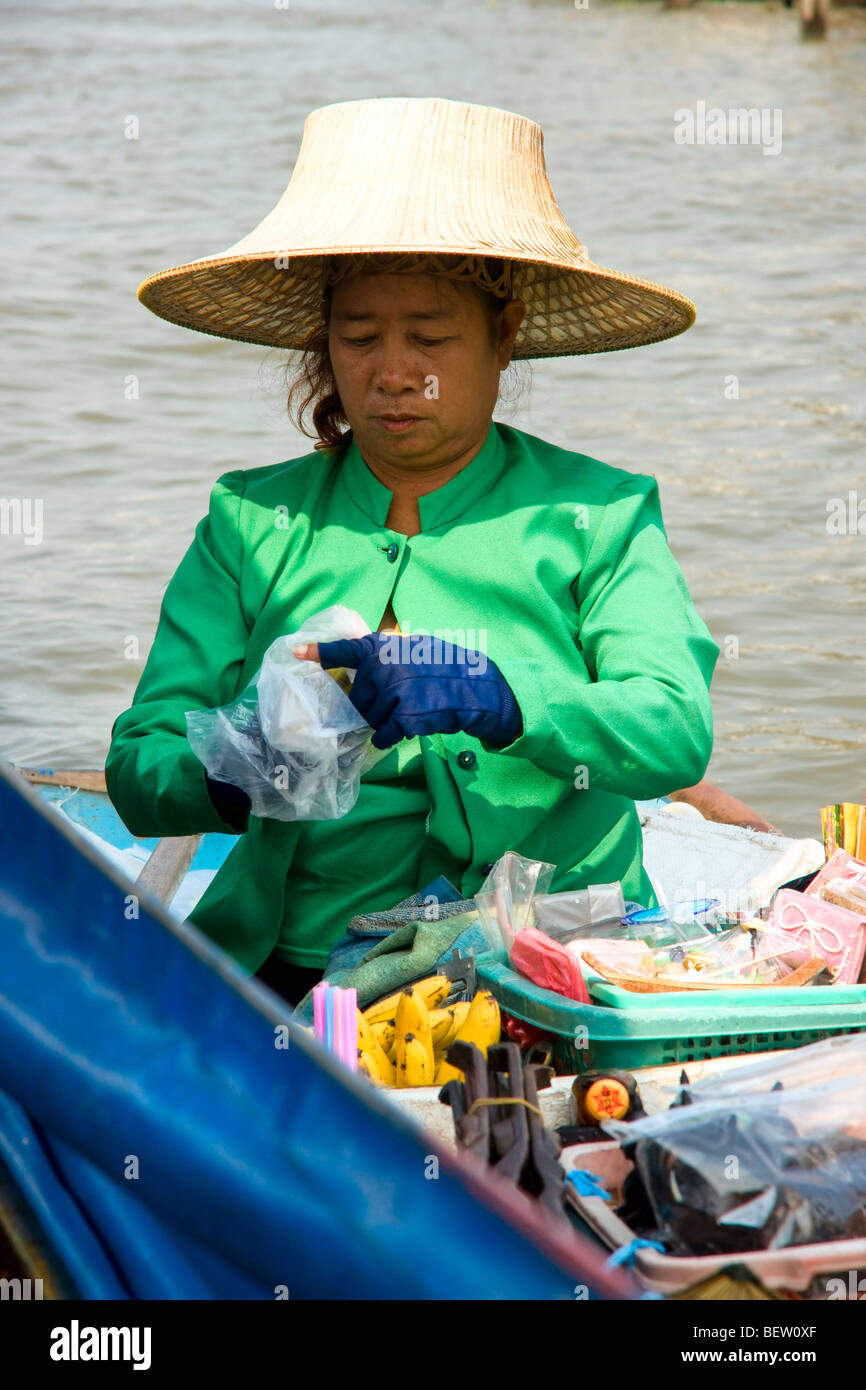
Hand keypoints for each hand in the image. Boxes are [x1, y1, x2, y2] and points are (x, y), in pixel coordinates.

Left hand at [293, 632, 522, 750]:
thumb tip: (365, 671)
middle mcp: (385, 666)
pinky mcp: (404, 716)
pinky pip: (383, 734)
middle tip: (398, 703)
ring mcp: (394, 691)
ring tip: (410, 711)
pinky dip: (390, 736)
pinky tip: (408, 727)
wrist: (479, 689)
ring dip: (385, 721)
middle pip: (359, 698)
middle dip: (372, 706)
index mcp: (386, 648)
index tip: (295, 651)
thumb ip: (389, 657)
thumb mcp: (418, 649)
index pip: (348, 648)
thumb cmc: (449, 669)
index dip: (320, 651)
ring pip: (371, 718)